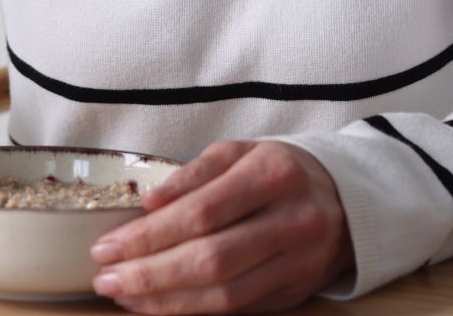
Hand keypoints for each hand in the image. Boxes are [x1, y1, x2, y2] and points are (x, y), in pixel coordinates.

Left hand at [89, 140, 352, 313]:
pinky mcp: (295, 293)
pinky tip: (158, 304)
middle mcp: (292, 221)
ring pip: (224, 295)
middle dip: (150, 274)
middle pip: (211, 260)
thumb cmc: (277, 172)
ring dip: (165, 300)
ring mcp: (298, 263)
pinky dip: (193, 310)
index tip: (107, 246)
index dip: (150, 235)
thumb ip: (194, 173)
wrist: (345, 201)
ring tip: (124, 295)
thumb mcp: (239, 153)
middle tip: (106, 278)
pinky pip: (237, 309)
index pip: (202, 212)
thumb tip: (148, 202)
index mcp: (274, 174)